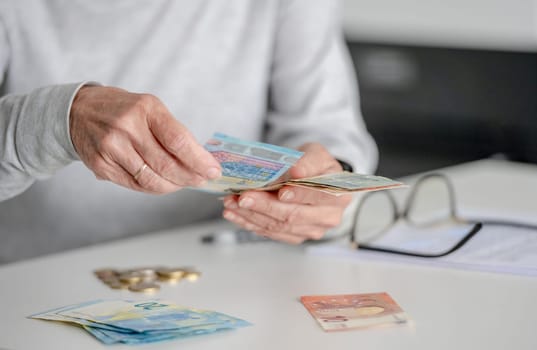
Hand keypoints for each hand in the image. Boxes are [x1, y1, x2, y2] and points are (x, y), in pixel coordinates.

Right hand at [70, 85, 220, 192]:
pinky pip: (135, 185)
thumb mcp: (150, 108)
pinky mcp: (101, 165)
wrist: (78, 111)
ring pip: (151, 179)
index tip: (214, 170)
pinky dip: (154, 188)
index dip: (199, 160)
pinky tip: (164, 184)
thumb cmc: (123, 110)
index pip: (179, 141)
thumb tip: (200, 161)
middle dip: (191, 177)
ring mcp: (111, 148)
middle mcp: (127, 127)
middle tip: (203, 180)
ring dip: (174, 186)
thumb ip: (173, 132)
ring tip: (185, 183)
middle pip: (167, 164)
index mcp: (146, 108)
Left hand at [222, 143, 351, 243]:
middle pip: (294, 215)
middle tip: (243, 197)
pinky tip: (235, 214)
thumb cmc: (315, 165)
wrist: (312, 178)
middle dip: (266, 206)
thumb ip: (309, 161)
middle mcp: (328, 217)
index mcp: (339, 195)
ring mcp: (311, 230)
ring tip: (232, 204)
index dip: (299, 195)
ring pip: (279, 227)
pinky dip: (250, 223)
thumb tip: (298, 172)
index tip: (280, 191)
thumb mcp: (316, 153)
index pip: (318, 197)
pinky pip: (271, 233)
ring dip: (252, 215)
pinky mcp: (295, 236)